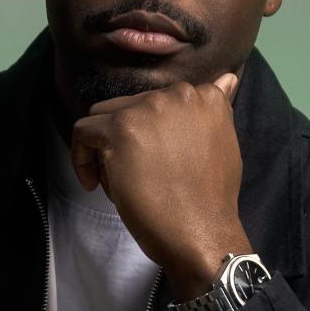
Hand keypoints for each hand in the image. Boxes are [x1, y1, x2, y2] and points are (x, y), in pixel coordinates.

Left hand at [70, 72, 251, 301]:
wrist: (201, 231)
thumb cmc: (210, 202)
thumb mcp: (225, 144)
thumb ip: (216, 111)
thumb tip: (227, 78)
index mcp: (204, 96)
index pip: (159, 104)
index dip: (151, 136)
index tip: (152, 163)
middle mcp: (177, 94)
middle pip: (129, 109)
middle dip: (127, 144)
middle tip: (138, 181)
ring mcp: (148, 108)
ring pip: (104, 118)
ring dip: (106, 150)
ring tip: (121, 184)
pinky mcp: (120, 129)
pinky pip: (83, 132)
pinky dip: (82, 158)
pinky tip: (96, 184)